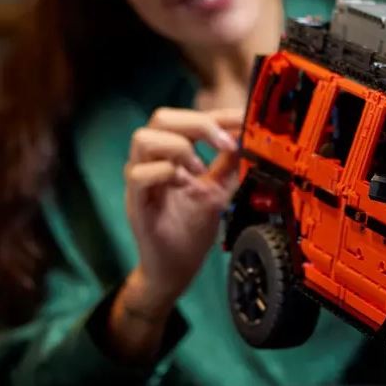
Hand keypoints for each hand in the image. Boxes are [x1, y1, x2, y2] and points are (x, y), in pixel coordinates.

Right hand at [107, 107, 242, 362]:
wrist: (175, 271)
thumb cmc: (191, 231)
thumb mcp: (220, 191)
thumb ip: (231, 164)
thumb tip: (251, 138)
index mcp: (171, 154)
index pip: (188, 117)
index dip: (217, 114)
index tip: (245, 119)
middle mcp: (151, 161)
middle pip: (161, 117)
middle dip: (198, 123)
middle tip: (226, 144)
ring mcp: (140, 181)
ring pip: (143, 138)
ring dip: (179, 147)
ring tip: (200, 169)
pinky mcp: (135, 203)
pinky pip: (139, 174)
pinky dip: (165, 173)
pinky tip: (185, 185)